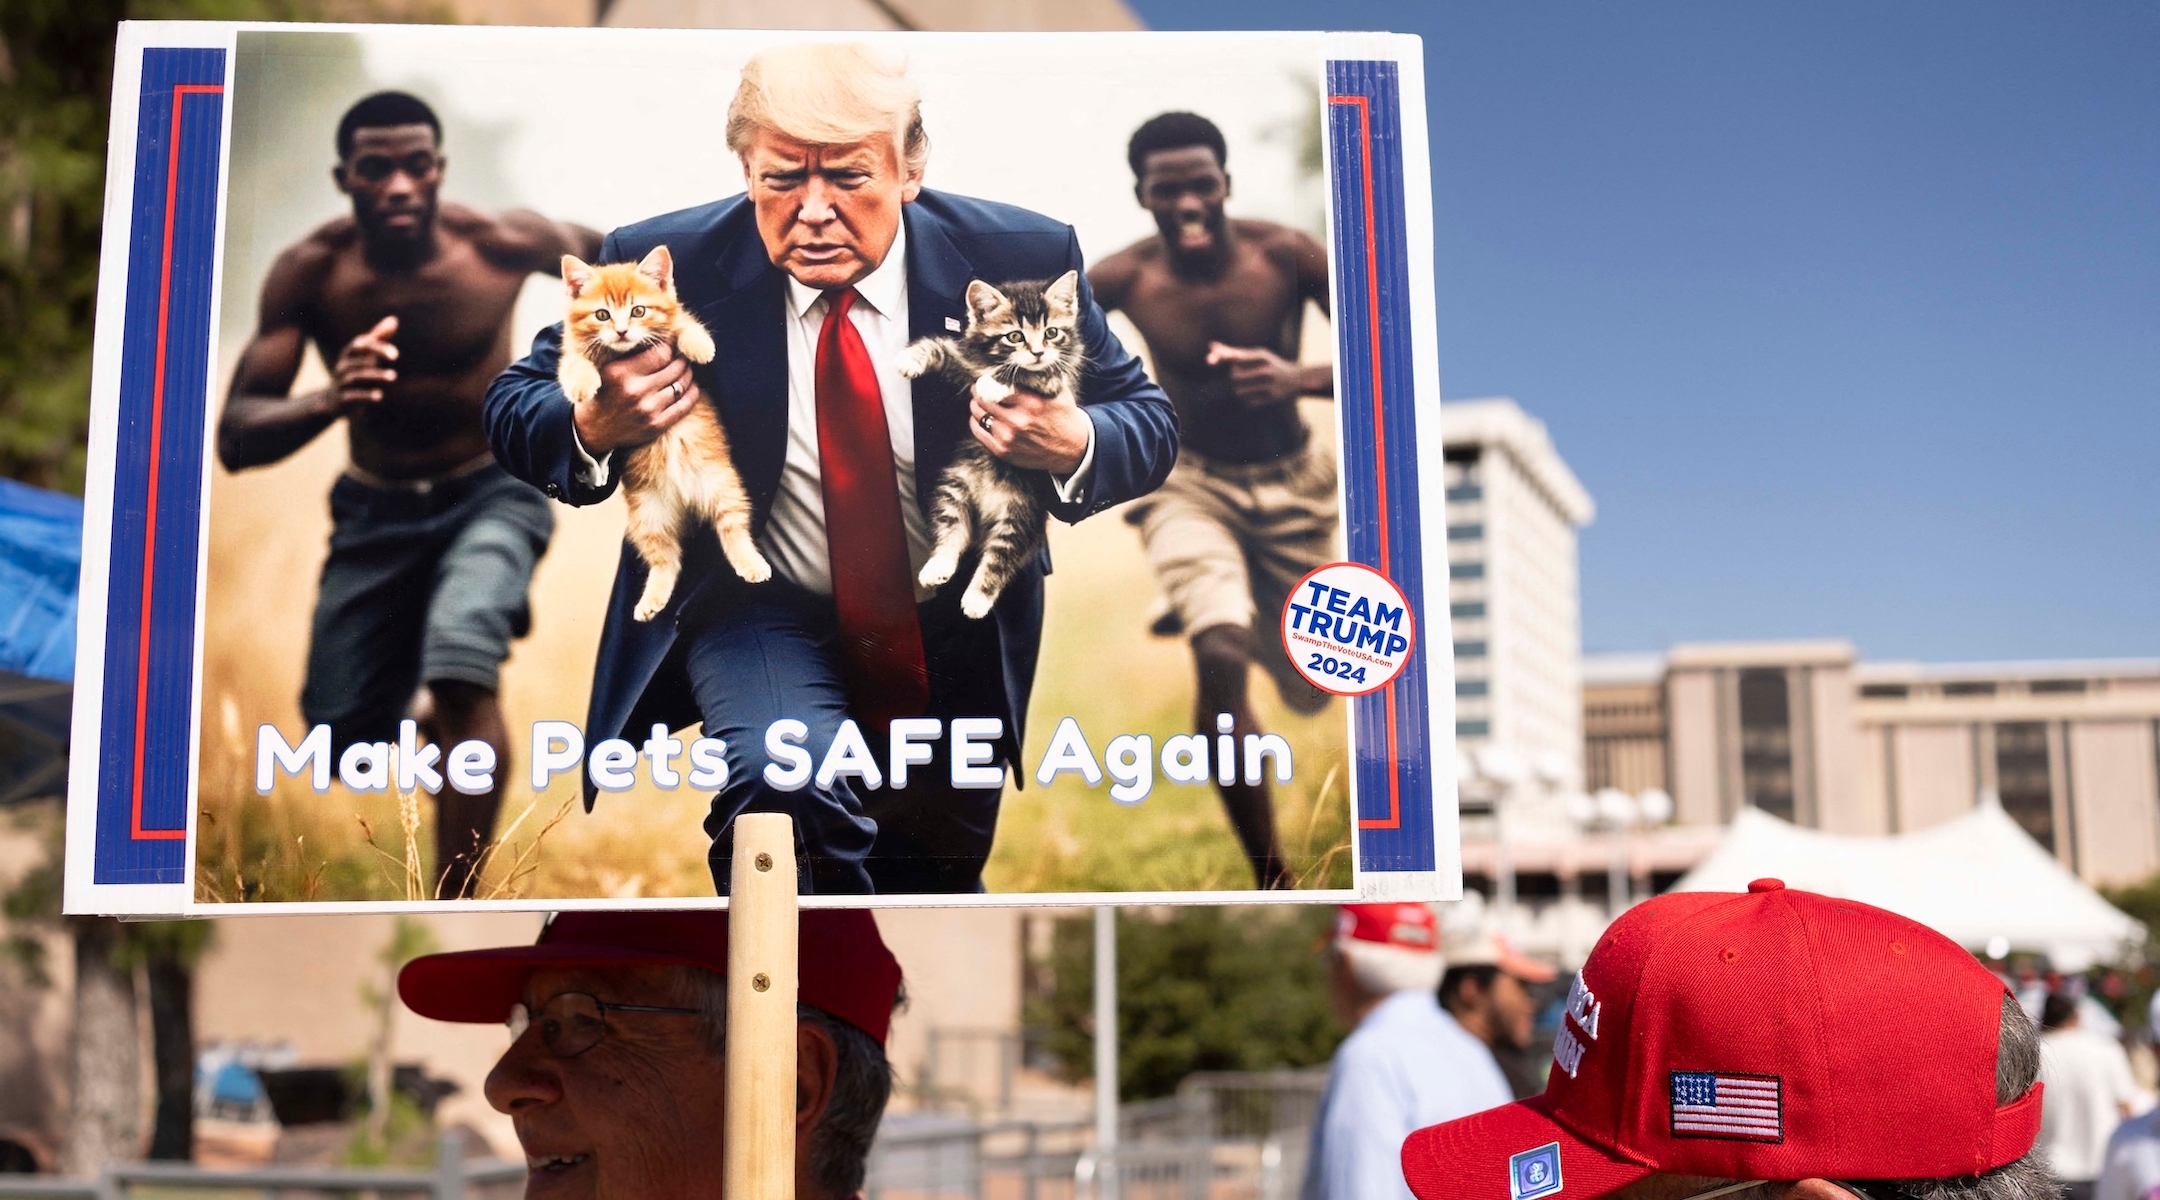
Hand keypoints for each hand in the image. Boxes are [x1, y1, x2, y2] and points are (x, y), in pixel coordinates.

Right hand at [334, 316, 398, 407]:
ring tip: (392, 376)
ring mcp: (341, 382)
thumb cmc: (354, 371)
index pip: (362, 345)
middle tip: (396, 361)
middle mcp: (343, 366)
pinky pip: (352, 396)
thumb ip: (378, 337)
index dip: (377, 347)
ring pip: (356, 377)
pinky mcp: (342, 398)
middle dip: (376, 359)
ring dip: (375, 376)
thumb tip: (394, 319)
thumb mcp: (364, 354)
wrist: (332, 399)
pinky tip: (380, 395)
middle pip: (359, 360)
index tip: (396, 354)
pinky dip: (365, 395)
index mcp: (349, 353)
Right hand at [570, 341, 702, 454]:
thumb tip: (664, 339)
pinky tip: (690, 386)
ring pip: (682, 385)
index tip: (672, 343)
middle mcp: (636, 391)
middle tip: (682, 355)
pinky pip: (684, 405)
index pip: (660, 353)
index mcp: (621, 373)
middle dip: (682, 359)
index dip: (670, 346)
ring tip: (686, 369)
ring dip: (688, 374)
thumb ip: (633, 354)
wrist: (593, 429)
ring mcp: (648, 410)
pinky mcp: (656, 426)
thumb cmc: (603, 392)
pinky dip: (691, 393)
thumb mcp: (609, 368)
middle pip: (675, 368)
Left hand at [970, 377, 1089, 473]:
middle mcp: (1018, 421)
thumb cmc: (1065, 418)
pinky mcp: (1004, 451)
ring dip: (976, 407)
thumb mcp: (1059, 393)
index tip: (985, 379)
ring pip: (980, 416)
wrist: (1073, 449)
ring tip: (977, 402)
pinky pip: (980, 433)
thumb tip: (1024, 363)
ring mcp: (1009, 438)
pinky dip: (975, 423)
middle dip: (979, 392)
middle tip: (977, 388)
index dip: (988, 381)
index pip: (998, 387)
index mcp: (1031, 404)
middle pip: (985, 401)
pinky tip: (977, 418)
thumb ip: (1041, 378)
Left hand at [1207, 342, 1303, 407]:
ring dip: (1237, 389)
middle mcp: (1266, 369)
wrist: (1297, 379)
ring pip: (1238, 391)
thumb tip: (1210, 346)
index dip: (1222, 357)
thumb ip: (1234, 352)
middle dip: (1233, 376)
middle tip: (1242, 374)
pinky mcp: (1271, 398)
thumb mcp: (1257, 354)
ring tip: (1247, 385)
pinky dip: (1246, 399)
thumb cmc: (1271, 364)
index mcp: (1262, 355)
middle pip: (1234, 375)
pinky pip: (1247, 401)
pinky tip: (1254, 394)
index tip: (1208, 360)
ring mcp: (1269, 384)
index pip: (1237, 356)